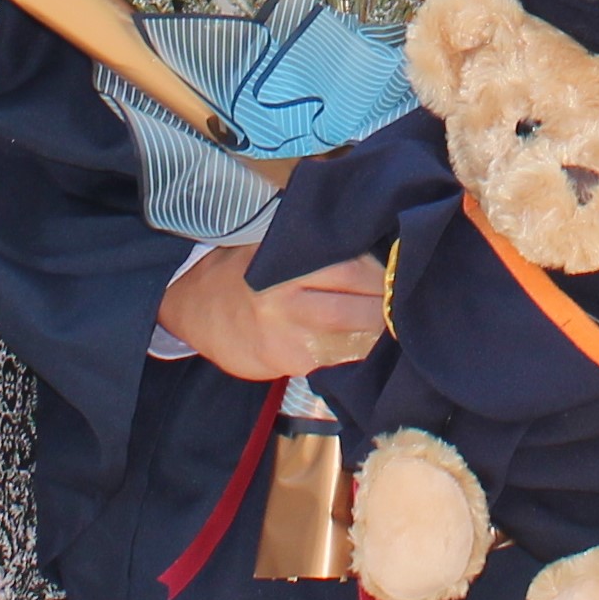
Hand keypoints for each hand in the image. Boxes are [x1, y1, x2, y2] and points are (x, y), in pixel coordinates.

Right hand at [155, 246, 384, 379]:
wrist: (195, 308)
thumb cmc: (242, 271)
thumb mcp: (269, 246)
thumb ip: (310, 246)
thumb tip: (370, 238)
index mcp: (286, 262)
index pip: (349, 267)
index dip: (381, 275)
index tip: (401, 275)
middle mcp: (285, 297)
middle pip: (353, 304)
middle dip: (384, 306)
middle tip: (403, 304)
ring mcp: (284, 334)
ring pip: (346, 336)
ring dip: (375, 333)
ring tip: (392, 326)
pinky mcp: (283, 361)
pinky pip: (329, 360)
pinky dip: (354, 354)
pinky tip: (366, 347)